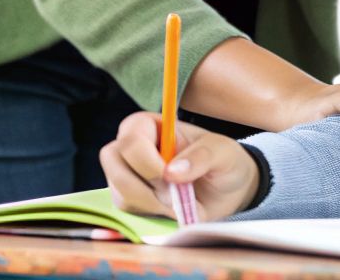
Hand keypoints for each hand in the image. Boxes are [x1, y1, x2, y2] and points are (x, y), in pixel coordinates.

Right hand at [99, 112, 259, 221]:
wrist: (226, 190)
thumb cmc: (222, 161)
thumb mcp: (222, 152)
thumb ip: (201, 156)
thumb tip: (172, 173)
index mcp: (147, 125)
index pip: (131, 141)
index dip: (149, 165)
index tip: (174, 179)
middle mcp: (130, 146)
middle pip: (113, 163)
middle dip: (144, 187)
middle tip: (173, 195)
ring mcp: (125, 172)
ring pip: (119, 191)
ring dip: (151, 204)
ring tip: (177, 202)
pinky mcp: (128, 197)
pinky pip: (126, 209)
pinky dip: (150, 214)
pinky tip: (170, 209)